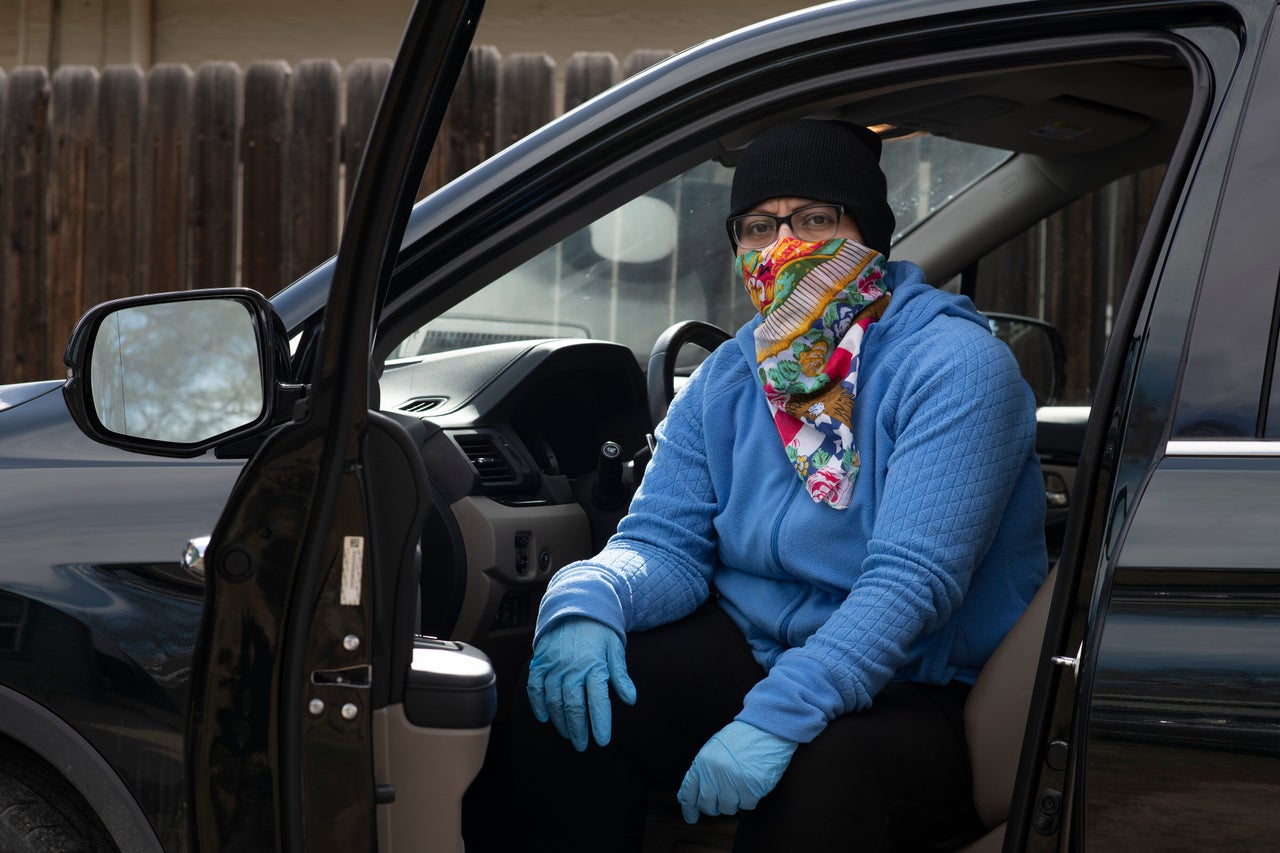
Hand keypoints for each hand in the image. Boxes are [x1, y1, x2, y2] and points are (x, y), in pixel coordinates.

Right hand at [526, 617, 636, 750]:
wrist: (576, 601)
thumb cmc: (599, 627)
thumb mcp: (615, 647)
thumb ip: (620, 675)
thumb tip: (631, 699)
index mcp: (594, 664)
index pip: (598, 700)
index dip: (600, 723)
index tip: (602, 740)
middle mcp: (572, 666)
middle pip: (574, 705)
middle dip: (578, 729)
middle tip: (582, 745)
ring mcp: (553, 664)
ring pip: (554, 700)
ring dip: (560, 720)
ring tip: (568, 734)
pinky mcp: (540, 660)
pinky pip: (535, 686)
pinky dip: (538, 704)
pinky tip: (545, 717)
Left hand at [677, 721, 796, 823]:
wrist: (765, 727)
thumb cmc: (741, 738)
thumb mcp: (714, 749)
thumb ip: (705, 770)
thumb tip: (697, 795)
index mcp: (702, 762)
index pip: (688, 793)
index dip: (689, 809)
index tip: (692, 818)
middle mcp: (714, 772)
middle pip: (707, 805)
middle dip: (714, 807)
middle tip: (723, 801)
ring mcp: (733, 780)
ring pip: (727, 808)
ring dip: (734, 802)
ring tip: (741, 787)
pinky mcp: (751, 787)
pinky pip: (747, 806)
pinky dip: (750, 799)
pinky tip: (752, 785)